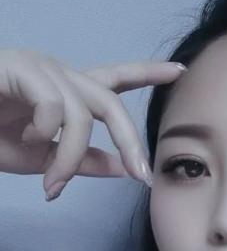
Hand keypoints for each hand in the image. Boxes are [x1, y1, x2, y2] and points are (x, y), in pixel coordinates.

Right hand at [0, 48, 185, 198]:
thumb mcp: (44, 160)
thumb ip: (83, 162)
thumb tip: (123, 169)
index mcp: (67, 94)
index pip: (116, 80)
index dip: (148, 74)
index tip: (179, 71)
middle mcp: (60, 76)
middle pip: (112, 103)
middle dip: (130, 140)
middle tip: (142, 175)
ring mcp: (41, 70)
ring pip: (82, 114)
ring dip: (71, 157)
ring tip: (51, 182)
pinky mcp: (22, 68)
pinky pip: (54, 107)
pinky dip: (45, 134)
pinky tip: (24, 137)